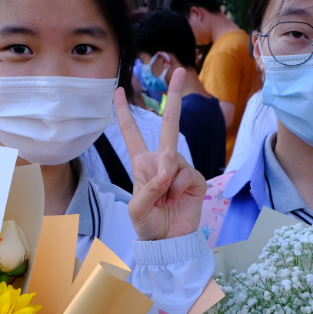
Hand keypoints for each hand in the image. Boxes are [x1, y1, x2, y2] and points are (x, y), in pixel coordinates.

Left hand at [114, 68, 205, 239]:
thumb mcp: (137, 208)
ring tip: (165, 198)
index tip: (117, 91)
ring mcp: (179, 168)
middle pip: (168, 124)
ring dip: (166, 179)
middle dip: (174, 97)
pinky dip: (179, 186)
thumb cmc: (148, 225)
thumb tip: (167, 169)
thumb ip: (149, 187)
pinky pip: (185, 173)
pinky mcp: (195, 178)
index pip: (132, 133)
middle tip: (180, 71)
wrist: (170, 242)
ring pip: (172, 158)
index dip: (123, 113)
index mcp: (142, 164)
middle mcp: (161, 161)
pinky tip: (178, 198)